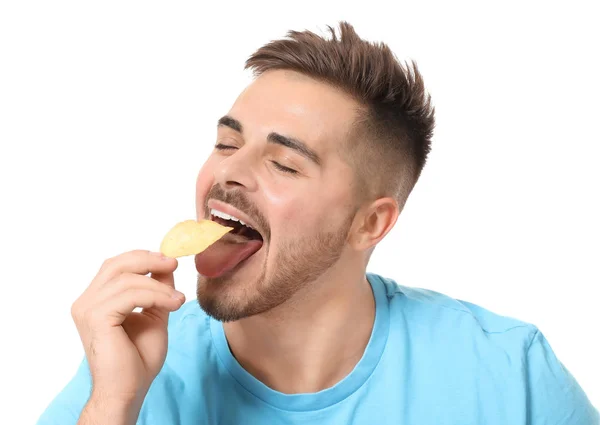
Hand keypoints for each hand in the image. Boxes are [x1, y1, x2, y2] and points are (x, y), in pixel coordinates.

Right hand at [71, 250, 184, 405]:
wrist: (128, 390)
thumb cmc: (137, 359)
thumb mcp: (153, 315)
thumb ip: (157, 290)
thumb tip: (166, 265)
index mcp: (96, 300)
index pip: (116, 265)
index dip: (143, 257)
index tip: (170, 261)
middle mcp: (86, 302)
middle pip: (116, 264)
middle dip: (149, 260)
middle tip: (174, 264)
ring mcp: (88, 309)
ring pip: (127, 279)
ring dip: (159, 286)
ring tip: (178, 299)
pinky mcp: (96, 318)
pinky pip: (130, 295)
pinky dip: (155, 296)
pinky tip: (173, 304)